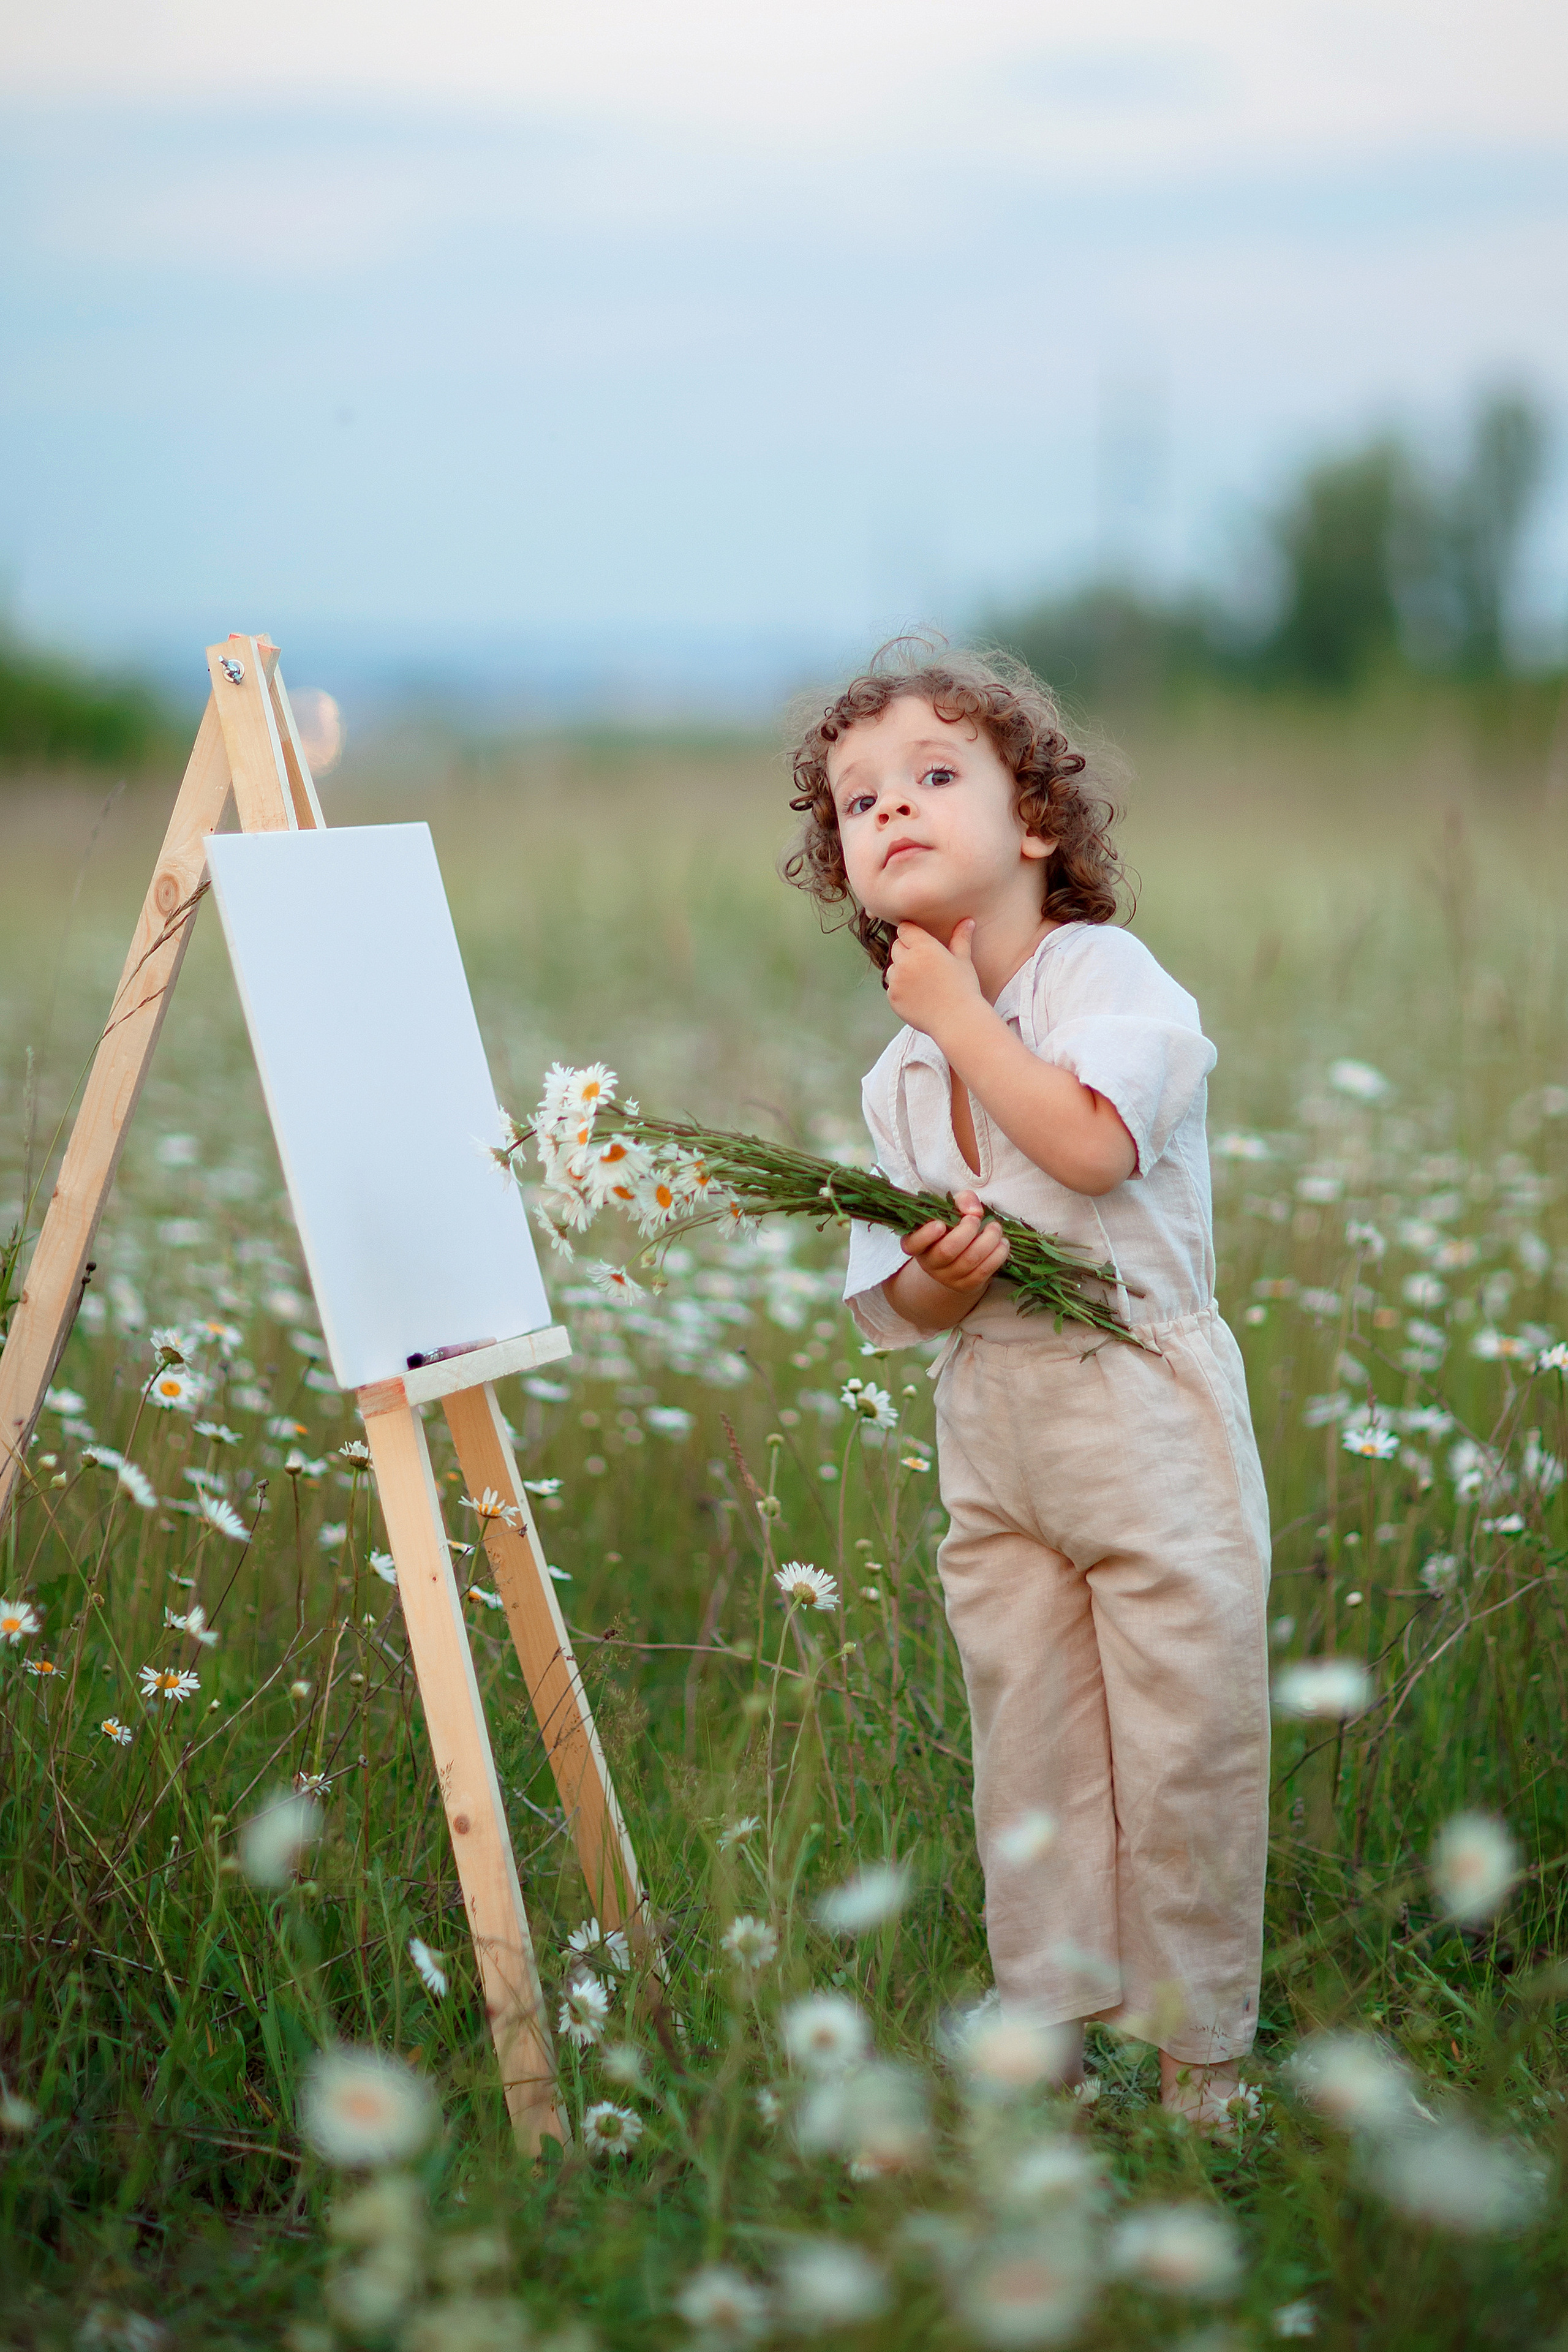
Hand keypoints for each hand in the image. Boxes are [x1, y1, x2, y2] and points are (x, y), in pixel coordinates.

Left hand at [886, 919, 984, 1041]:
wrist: (957, 1021)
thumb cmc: (964, 989)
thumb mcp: (963, 961)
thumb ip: (961, 938)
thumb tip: (968, 921)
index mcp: (924, 948)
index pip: (905, 929)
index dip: (912, 934)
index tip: (920, 941)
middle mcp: (906, 961)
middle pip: (897, 946)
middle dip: (907, 951)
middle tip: (925, 964)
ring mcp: (897, 980)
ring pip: (892, 967)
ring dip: (901, 970)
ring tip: (922, 982)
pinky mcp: (892, 997)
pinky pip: (892, 987)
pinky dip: (901, 990)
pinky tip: (919, 996)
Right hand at [899, 1188, 1009, 1297]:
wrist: (960, 1257)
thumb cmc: (953, 1228)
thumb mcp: (952, 1209)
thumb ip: (962, 1201)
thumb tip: (974, 1211)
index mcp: (918, 1243)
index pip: (913, 1244)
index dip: (926, 1235)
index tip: (940, 1224)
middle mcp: (929, 1263)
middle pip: (947, 1250)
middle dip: (967, 1231)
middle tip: (977, 1218)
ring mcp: (947, 1277)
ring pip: (969, 1260)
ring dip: (988, 1241)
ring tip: (995, 1228)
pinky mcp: (966, 1285)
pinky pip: (983, 1272)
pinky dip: (997, 1255)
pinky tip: (1002, 1244)